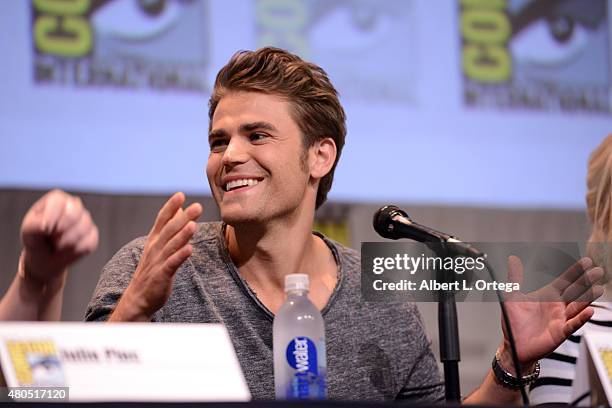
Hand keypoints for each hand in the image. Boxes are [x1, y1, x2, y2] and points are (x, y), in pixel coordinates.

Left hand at [20, 189, 98, 287]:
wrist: (45, 258)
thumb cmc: (36, 239)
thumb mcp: (27, 231)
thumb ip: (34, 225)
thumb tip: (47, 225)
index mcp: (57, 199)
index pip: (59, 202)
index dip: (52, 218)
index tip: (44, 230)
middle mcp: (74, 205)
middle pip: (73, 215)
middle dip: (60, 232)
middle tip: (51, 237)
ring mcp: (86, 219)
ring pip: (83, 230)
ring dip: (66, 243)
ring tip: (57, 245)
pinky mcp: (92, 234)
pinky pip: (88, 243)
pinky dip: (75, 251)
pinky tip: (67, 250)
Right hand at [111, 192, 201, 321]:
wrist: (138, 298)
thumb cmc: (152, 270)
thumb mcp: (159, 247)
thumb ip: (170, 229)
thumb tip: (180, 210)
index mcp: (154, 240)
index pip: (162, 220)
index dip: (171, 207)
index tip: (180, 194)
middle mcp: (155, 248)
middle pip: (170, 230)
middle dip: (183, 217)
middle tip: (196, 206)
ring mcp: (158, 261)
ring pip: (171, 245)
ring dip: (183, 235)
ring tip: (193, 224)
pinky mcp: (162, 275)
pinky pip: (172, 264)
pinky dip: (180, 256)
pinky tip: (190, 249)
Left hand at [499, 255, 603, 372]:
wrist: (513, 345)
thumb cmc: (513, 323)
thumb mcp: (512, 297)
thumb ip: (515, 278)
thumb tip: (513, 259)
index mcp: (547, 296)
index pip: (564, 280)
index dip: (575, 271)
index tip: (586, 261)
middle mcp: (557, 306)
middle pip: (575, 291)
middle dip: (586, 281)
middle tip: (598, 271)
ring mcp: (561, 319)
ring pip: (578, 306)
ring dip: (588, 297)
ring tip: (599, 288)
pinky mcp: (560, 332)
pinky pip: (573, 324)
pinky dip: (581, 318)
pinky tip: (589, 311)